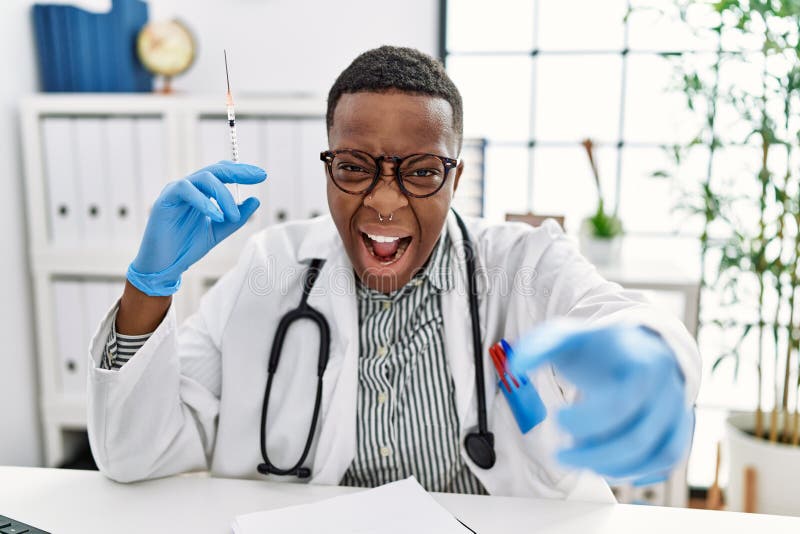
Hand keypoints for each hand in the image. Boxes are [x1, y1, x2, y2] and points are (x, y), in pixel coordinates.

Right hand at [127, 161, 266, 295]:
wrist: (166, 266)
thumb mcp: (220, 231)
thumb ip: (237, 217)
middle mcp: (189, 188)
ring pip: (203, 178)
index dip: (241, 171)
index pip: (222, 173)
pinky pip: (185, 189)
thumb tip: (255, 200)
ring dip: (223, 195)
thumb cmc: (188, 247)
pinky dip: (204, 201)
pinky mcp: (165, 200)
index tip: (261, 175)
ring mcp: (176, 191)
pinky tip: (217, 216)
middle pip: (215, 170)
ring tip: (234, 216)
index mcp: (201, 192)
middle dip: (238, 172)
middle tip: (258, 176)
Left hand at [509, 321, 693, 484]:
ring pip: (656, 456)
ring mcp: (678, 412)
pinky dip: (636, 472)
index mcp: (644, 362)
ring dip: (614, 469)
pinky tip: (606, 466)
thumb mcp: (569, 337)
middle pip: (637, 438)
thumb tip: (516, 367)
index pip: (620, 403)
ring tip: (581, 462)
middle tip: (560, 455)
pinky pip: (665, 464)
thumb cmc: (600, 347)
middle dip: (593, 455)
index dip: (586, 420)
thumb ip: (540, 347)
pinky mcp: (678, 431)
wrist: (636, 348)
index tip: (557, 419)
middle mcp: (669, 390)